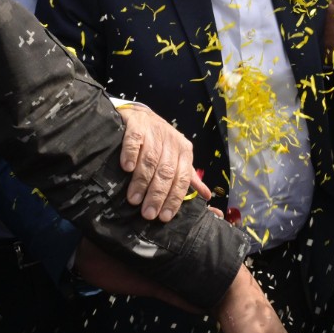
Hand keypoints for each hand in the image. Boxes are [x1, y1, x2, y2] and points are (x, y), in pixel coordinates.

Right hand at [116, 104, 209, 221]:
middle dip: (157, 195)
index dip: (174, 199)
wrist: (142, 115)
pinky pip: (135, 141)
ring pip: (150, 159)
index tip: (164, 217)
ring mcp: (154, 132)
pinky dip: (131, 154)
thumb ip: (188, 177)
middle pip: (166, 172)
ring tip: (134, 199)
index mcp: (185, 151)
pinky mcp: (137, 125)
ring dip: (142, 181)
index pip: (182, 178)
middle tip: (148, 213)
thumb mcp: (178, 157)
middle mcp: (172, 141)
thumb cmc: (161, 142)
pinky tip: (126, 168)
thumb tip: (207, 196)